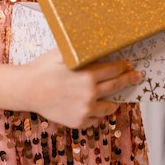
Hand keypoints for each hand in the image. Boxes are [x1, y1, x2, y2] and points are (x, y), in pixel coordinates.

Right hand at [24, 49, 141, 127]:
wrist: (28, 90)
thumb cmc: (43, 68)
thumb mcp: (62, 53)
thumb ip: (80, 51)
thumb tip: (94, 43)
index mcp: (88, 76)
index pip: (113, 70)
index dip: (123, 67)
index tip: (129, 65)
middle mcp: (90, 94)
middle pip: (116, 86)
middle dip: (128, 80)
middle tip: (137, 76)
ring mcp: (85, 110)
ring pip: (109, 107)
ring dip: (114, 101)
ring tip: (117, 98)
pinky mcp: (78, 122)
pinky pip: (95, 119)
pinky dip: (97, 114)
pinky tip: (96, 108)